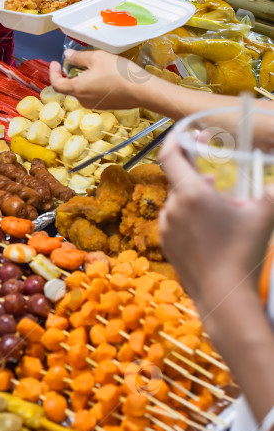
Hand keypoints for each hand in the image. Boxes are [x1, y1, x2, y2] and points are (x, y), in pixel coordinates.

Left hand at [49, 49, 147, 109]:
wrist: (142, 90)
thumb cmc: (119, 73)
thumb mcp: (97, 58)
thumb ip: (79, 57)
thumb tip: (67, 55)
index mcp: (77, 89)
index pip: (56, 84)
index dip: (53, 73)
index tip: (55, 63)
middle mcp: (83, 100)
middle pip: (69, 88)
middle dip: (68, 75)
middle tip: (74, 62)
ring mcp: (94, 104)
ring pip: (81, 91)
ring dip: (81, 79)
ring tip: (91, 67)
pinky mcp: (104, 105)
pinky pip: (92, 94)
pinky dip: (91, 85)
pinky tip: (103, 76)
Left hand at [159, 133, 273, 314]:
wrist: (224, 296)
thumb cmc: (243, 253)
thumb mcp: (264, 216)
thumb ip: (272, 191)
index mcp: (192, 194)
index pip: (170, 154)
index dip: (177, 139)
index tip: (188, 133)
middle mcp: (173, 207)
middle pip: (179, 179)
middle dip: (198, 173)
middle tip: (217, 173)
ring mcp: (167, 227)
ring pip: (177, 201)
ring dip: (194, 197)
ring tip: (218, 205)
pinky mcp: (166, 245)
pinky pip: (174, 221)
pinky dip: (188, 216)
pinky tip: (207, 227)